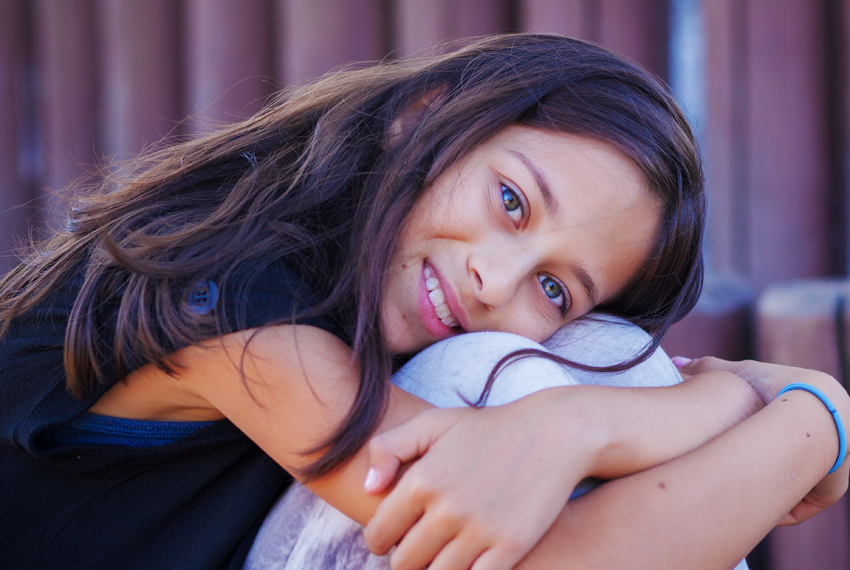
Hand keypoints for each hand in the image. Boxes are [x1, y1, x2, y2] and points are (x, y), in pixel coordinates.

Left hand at [362, 393, 597, 569]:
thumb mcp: (433, 422)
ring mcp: (479, 530)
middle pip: (404, 563)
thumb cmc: (488, 428)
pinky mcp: (510, 546)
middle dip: (406, 560)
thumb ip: (389, 448)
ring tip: (442, 556)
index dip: (380, 540)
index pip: (378, 534)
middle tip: (418, 549)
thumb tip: (368, 488)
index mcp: (421, 480)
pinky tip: (469, 563)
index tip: (393, 537)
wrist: (552, 433)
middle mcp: (446, 508)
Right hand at [674, 356, 849, 524]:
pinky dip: (779, 507)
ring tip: (735, 490)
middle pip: (772, 465)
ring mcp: (822, 467)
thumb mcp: (736, 373)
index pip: (763, 435)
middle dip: (749, 470)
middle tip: (724, 473)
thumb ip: (706, 368)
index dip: (741, 442)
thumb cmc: (775, 386)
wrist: (816, 406)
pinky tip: (758, 503)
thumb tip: (675, 361)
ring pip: (784, 488)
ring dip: (762, 490)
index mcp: (791, 417)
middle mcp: (808, 443)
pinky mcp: (828, 489)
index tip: (719, 449)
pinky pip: (798, 506)